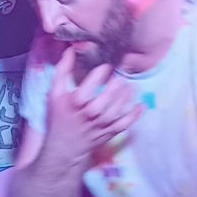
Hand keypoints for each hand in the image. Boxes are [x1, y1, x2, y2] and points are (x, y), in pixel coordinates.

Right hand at [42, 47, 141, 166]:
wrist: (64, 147)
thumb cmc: (60, 116)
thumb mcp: (55, 93)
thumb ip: (62, 71)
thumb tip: (71, 49)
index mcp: (73, 105)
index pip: (85, 91)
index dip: (97, 77)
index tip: (106, 66)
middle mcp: (86, 116)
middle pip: (102, 104)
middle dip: (113, 89)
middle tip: (121, 77)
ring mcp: (98, 126)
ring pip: (114, 114)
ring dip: (124, 99)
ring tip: (132, 86)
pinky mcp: (108, 134)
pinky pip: (122, 126)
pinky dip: (133, 117)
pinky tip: (141, 105)